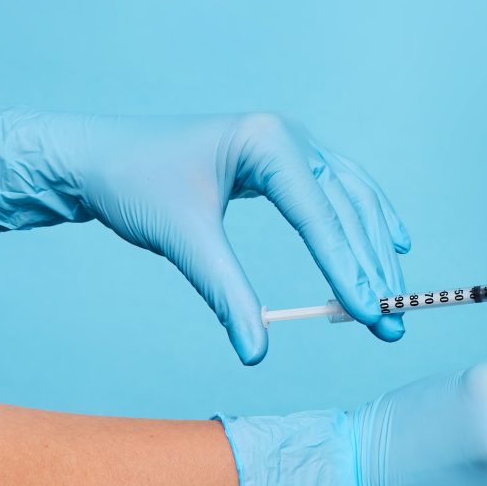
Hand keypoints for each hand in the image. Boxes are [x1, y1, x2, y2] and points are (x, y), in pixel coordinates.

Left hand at [0, 106, 409, 361]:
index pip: (320, 215)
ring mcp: (292, 143)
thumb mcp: (183, 240)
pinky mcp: (284, 159)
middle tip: (390, 323)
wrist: (95, 155)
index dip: (347, 269)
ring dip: (373, 251)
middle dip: (370, 268)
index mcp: (268, 140)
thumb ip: (225, 292)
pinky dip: (365, 221)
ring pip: (352, 200)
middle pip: (348, 209)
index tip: (369, 315)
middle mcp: (290, 135)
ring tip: (391, 300)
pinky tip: (390, 245)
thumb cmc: (133, 184)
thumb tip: (255, 351)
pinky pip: (340, 191)